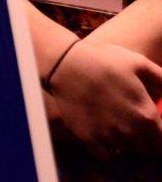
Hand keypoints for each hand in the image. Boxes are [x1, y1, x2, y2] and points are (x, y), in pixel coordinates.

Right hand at [46, 40, 161, 160]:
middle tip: (138, 124)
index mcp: (146, 116)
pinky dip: (108, 149)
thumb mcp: (138, 63)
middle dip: (146, 139)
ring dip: (127, 142)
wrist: (63, 64)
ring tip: (120, 125)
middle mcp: (129, 132)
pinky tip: (105, 133)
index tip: (155, 126)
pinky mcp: (87, 138)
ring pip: (126, 150)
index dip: (160, 135)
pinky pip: (105, 155)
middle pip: (147, 149)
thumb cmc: (103, 60)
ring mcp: (107, 137)